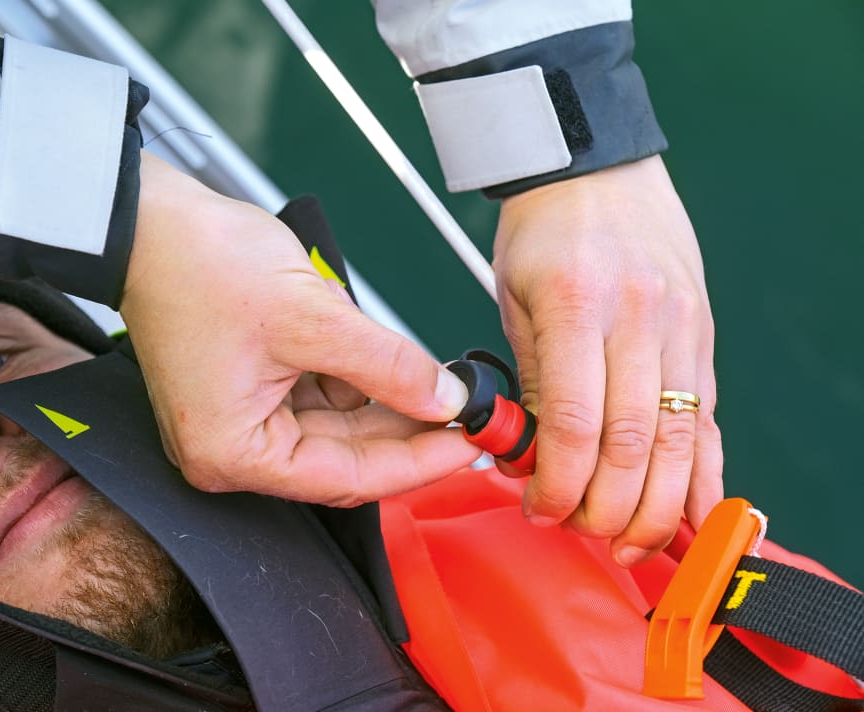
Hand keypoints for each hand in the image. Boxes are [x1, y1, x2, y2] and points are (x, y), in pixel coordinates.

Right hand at [119, 152, 478, 505]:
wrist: (148, 217)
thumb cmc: (198, 264)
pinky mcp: (247, 386)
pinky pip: (316, 395)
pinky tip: (389, 360)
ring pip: (335, 425)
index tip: (469, 444)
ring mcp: (238, 416)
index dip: (416, 462)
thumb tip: (443, 398)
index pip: (346, 477)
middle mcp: (231, 447)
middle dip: (406, 429)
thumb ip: (388, 366)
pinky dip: (354, 378)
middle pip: (342, 455)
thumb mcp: (312, 318)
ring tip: (434, 378)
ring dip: (383, 400)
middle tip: (464, 410)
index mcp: (232, 452)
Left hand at [493, 155, 723, 565]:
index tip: (541, 511)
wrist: (597, 166)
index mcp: (576, 304)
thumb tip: (534, 456)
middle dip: (608, 507)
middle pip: (633, 442)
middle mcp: (637, 317)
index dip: (559, 481)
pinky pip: (708, 417)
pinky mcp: (702, 334)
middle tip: (583, 534)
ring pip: (679, 439)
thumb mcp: (514, 297)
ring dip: (659, 507)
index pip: (573, 419)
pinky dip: (704, 473)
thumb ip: (530, 378)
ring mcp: (680, 326)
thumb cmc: (542, 231)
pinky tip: (696, 515)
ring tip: (632, 545)